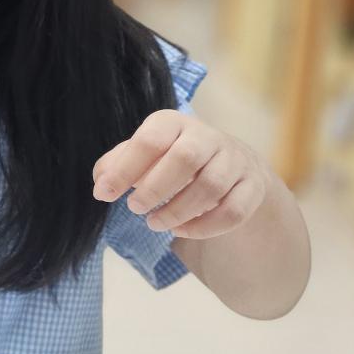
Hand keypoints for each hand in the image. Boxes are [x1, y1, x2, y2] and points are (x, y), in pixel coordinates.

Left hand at [92, 110, 268, 239]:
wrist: (230, 163)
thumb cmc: (173, 159)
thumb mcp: (144, 155)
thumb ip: (117, 165)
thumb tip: (101, 184)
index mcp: (175, 124)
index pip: (150, 140)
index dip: (125, 169)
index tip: (105, 194)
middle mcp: (208, 137)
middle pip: (186, 157)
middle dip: (156, 188)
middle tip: (134, 208)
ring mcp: (235, 161)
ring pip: (211, 186)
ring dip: (177, 211)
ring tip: (154, 223)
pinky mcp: (252, 187)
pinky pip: (233, 210)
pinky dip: (204, 227)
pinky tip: (181, 230)